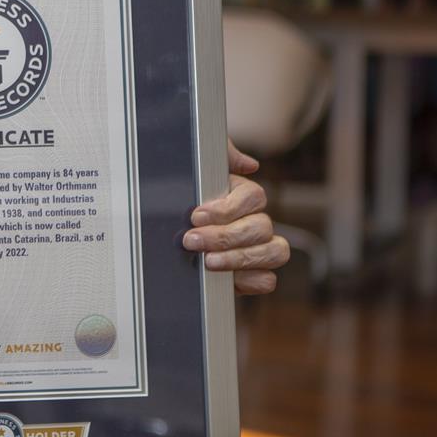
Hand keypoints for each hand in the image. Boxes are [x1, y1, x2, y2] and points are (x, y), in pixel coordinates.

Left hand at [185, 142, 289, 294]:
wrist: (162, 239)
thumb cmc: (182, 200)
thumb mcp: (191, 171)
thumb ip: (218, 156)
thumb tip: (248, 164)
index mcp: (243, 195)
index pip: (254, 197)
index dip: (227, 208)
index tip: (197, 215)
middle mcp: (256, 221)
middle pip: (261, 227)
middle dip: (225, 236)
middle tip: (193, 240)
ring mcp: (258, 249)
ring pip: (275, 252)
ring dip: (239, 259)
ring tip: (208, 262)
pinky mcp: (250, 275)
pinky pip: (266, 280)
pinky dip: (248, 280)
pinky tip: (224, 279)